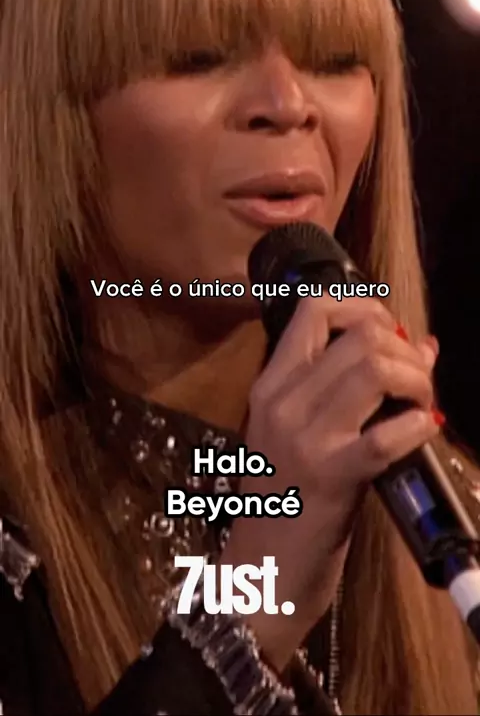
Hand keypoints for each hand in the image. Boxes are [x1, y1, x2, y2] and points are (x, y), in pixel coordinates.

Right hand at [220, 295, 439, 669]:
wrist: (261, 569)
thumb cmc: (282, 499)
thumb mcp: (303, 434)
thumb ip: (350, 389)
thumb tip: (421, 346)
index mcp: (270, 385)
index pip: (313, 309)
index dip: (364, 307)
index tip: (389, 333)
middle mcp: (283, 401)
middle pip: (358, 335)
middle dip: (404, 349)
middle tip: (418, 379)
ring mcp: (306, 438)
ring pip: (373, 370)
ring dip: (415, 380)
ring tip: (422, 403)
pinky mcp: (333, 477)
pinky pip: (386, 436)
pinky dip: (418, 426)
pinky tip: (426, 430)